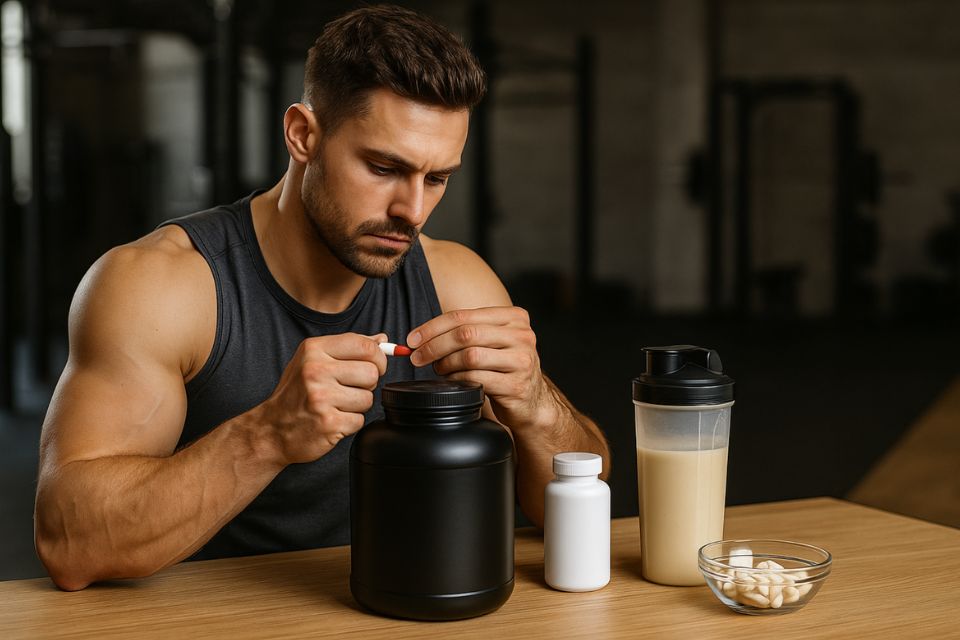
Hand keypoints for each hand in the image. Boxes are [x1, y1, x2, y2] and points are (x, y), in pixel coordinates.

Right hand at [255, 333, 386, 464]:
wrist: (271, 429)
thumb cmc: (296, 393)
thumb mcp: (314, 360)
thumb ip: (348, 348)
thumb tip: (382, 340)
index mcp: (314, 350)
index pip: (365, 345)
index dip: (378, 358)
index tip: (373, 365)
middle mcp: (316, 370)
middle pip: (372, 372)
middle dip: (367, 384)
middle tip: (348, 389)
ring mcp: (321, 397)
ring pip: (368, 398)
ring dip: (358, 405)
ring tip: (336, 405)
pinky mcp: (328, 423)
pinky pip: (359, 420)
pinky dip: (350, 423)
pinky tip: (332, 419)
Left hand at [407, 307, 555, 429]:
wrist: (533, 401)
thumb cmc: (505, 368)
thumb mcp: (492, 342)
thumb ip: (466, 332)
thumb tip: (420, 337)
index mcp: (514, 317)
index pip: (464, 315)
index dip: (433, 327)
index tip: (413, 339)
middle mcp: (522, 335)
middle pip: (466, 334)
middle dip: (434, 345)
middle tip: (417, 357)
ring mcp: (522, 360)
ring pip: (470, 356)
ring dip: (446, 364)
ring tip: (439, 369)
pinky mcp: (517, 385)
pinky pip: (477, 379)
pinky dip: (457, 380)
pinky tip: (452, 381)